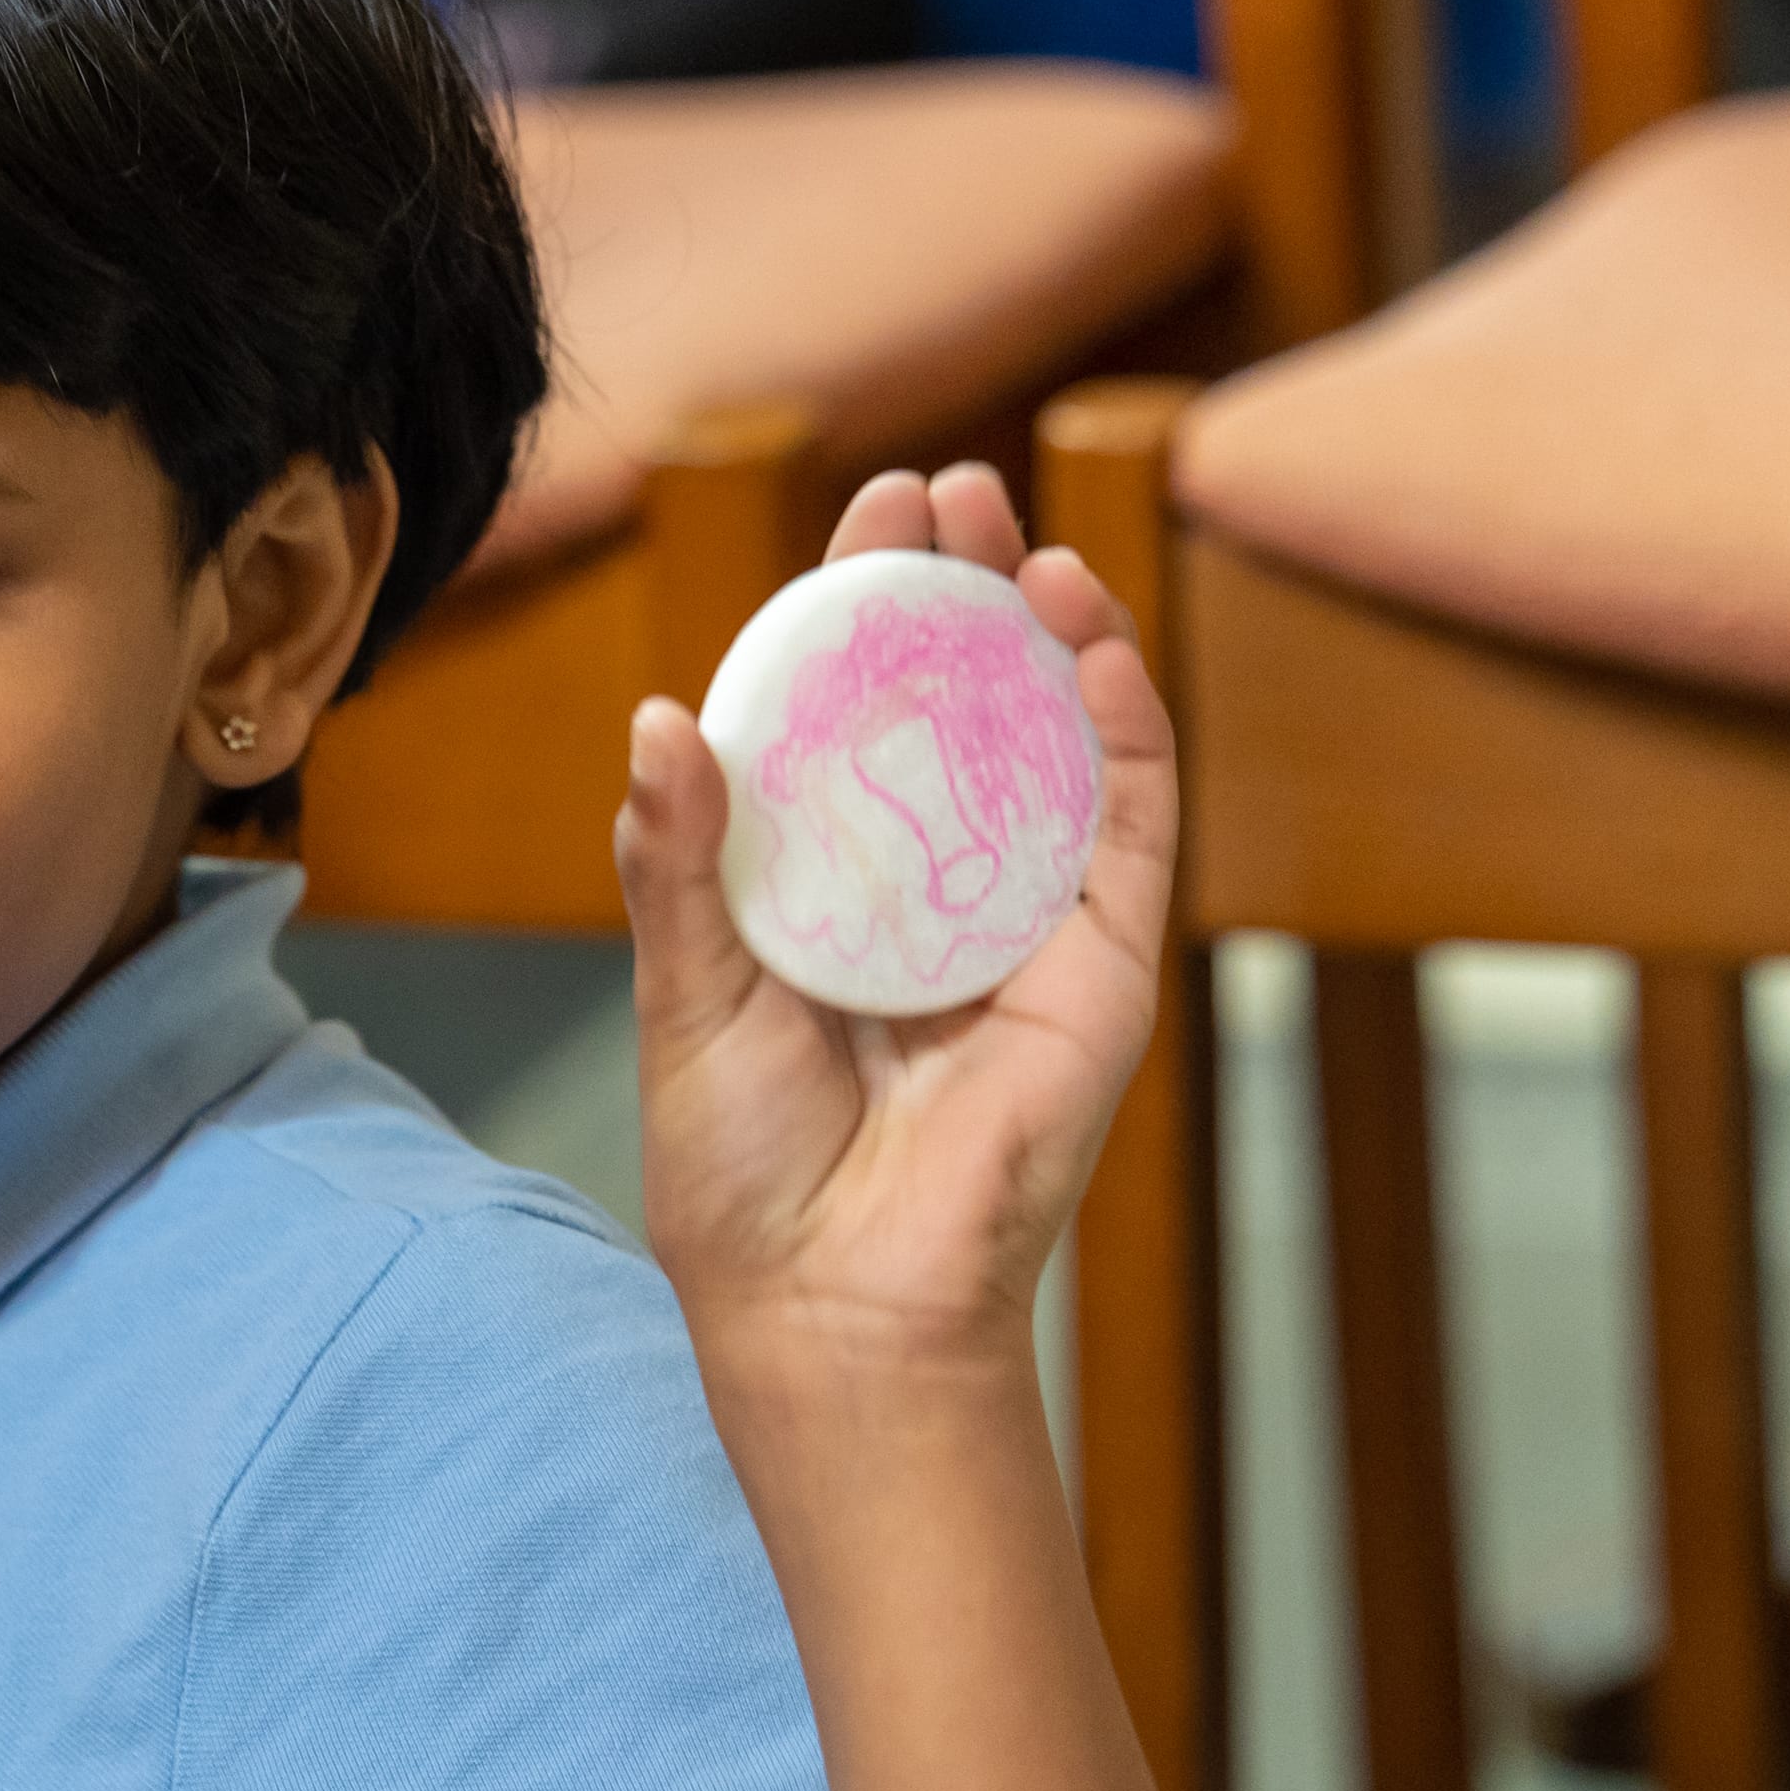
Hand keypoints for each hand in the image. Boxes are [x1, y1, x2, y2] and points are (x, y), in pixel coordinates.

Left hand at [612, 462, 1177, 1399]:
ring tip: (1025, 543)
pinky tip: (1096, 648)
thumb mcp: (685, 990)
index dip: (869, 607)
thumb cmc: (741, 1166)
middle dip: (967, 588)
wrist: (826, 1300)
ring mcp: (1025, 919)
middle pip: (967, 700)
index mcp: (829, 876)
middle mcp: (933, 881)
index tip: (869, 510)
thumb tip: (658, 718)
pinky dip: (1128, 732)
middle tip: (956, 490)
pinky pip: (1132, 829)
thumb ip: (677, 859)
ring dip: (1054, 632)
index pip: (858, 708)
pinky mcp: (1100, 967)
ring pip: (1059, 741)